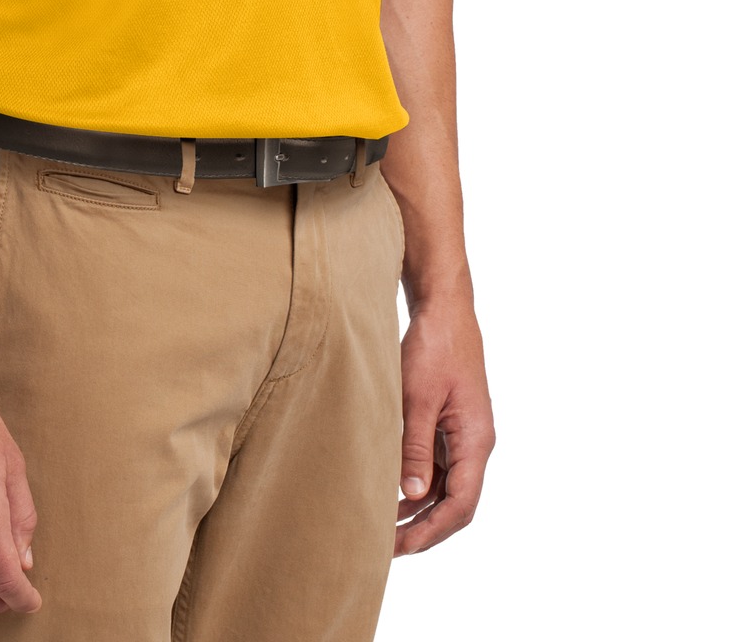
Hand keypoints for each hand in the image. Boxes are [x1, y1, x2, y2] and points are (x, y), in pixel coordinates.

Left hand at [394, 296, 494, 555]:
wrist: (444, 309)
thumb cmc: (434, 346)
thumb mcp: (417, 397)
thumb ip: (415, 446)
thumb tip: (413, 495)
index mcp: (476, 441)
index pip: (460, 504)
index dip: (431, 531)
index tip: (400, 546)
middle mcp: (474, 444)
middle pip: (455, 503)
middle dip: (423, 528)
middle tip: (384, 548)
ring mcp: (463, 435)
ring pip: (445, 488)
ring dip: (418, 510)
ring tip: (382, 527)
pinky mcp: (449, 425)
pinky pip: (437, 467)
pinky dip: (416, 484)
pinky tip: (390, 493)